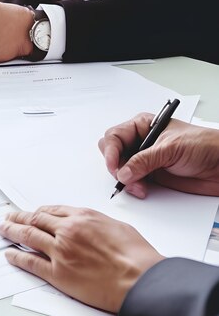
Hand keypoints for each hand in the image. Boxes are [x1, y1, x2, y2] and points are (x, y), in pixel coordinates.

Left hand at [0, 206, 163, 312]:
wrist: (141, 279)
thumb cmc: (136, 256)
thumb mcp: (117, 227)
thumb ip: (97, 224)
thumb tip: (89, 226)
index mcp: (82, 217)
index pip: (52, 211)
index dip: (38, 213)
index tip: (31, 214)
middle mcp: (67, 231)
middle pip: (35, 220)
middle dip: (19, 218)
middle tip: (9, 217)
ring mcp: (60, 252)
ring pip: (28, 236)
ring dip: (12, 232)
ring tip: (3, 230)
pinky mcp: (58, 273)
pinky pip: (31, 262)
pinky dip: (17, 257)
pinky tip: (10, 253)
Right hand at [98, 114, 218, 197]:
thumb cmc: (205, 145)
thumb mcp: (171, 148)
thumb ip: (144, 160)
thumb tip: (123, 172)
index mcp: (142, 126)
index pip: (114, 136)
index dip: (110, 151)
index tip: (114, 165)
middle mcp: (141, 142)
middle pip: (113, 153)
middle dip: (116, 166)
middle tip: (124, 176)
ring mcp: (145, 159)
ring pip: (121, 170)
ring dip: (125, 180)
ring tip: (138, 186)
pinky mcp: (151, 175)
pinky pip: (132, 181)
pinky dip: (133, 187)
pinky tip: (142, 189)